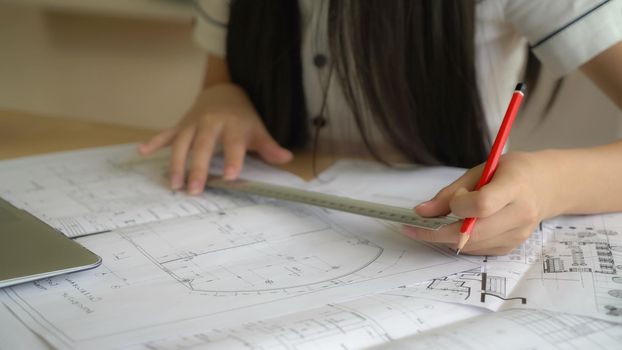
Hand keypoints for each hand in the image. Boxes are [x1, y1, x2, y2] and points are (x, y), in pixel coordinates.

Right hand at [138, 83, 291, 193]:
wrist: (224, 90)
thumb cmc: (243, 117)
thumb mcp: (258, 129)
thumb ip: (269, 146)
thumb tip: (287, 159)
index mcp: (233, 124)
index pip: (234, 143)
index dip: (233, 159)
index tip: (231, 176)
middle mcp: (211, 122)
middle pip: (203, 146)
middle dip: (198, 168)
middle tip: (194, 190)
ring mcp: (193, 123)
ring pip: (182, 142)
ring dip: (176, 163)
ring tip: (173, 184)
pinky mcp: (181, 124)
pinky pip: (166, 133)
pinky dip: (154, 142)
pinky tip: (142, 151)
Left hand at [404, 152, 560, 254]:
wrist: (546, 186)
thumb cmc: (510, 172)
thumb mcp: (481, 170)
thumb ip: (450, 192)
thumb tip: (421, 211)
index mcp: (515, 188)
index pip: (483, 204)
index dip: (459, 205)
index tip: (450, 200)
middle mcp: (520, 215)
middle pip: (473, 232)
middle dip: (438, 232)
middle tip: (414, 227)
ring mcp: (518, 235)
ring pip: (472, 244)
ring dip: (447, 237)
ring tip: (434, 224)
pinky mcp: (511, 247)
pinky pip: (478, 249)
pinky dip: (461, 240)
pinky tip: (457, 227)